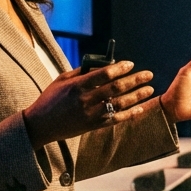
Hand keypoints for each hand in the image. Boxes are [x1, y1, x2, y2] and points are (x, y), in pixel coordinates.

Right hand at [22, 61, 155, 147]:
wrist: (41, 125)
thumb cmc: (50, 98)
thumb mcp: (62, 80)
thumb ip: (81, 72)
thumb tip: (102, 64)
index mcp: (76, 86)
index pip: (103, 75)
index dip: (119, 68)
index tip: (131, 64)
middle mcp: (85, 100)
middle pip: (116, 89)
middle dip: (135, 80)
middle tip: (148, 74)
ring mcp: (90, 115)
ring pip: (119, 104)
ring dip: (137, 96)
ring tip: (149, 89)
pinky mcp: (93, 126)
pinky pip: (115, 120)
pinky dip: (129, 114)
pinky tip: (141, 108)